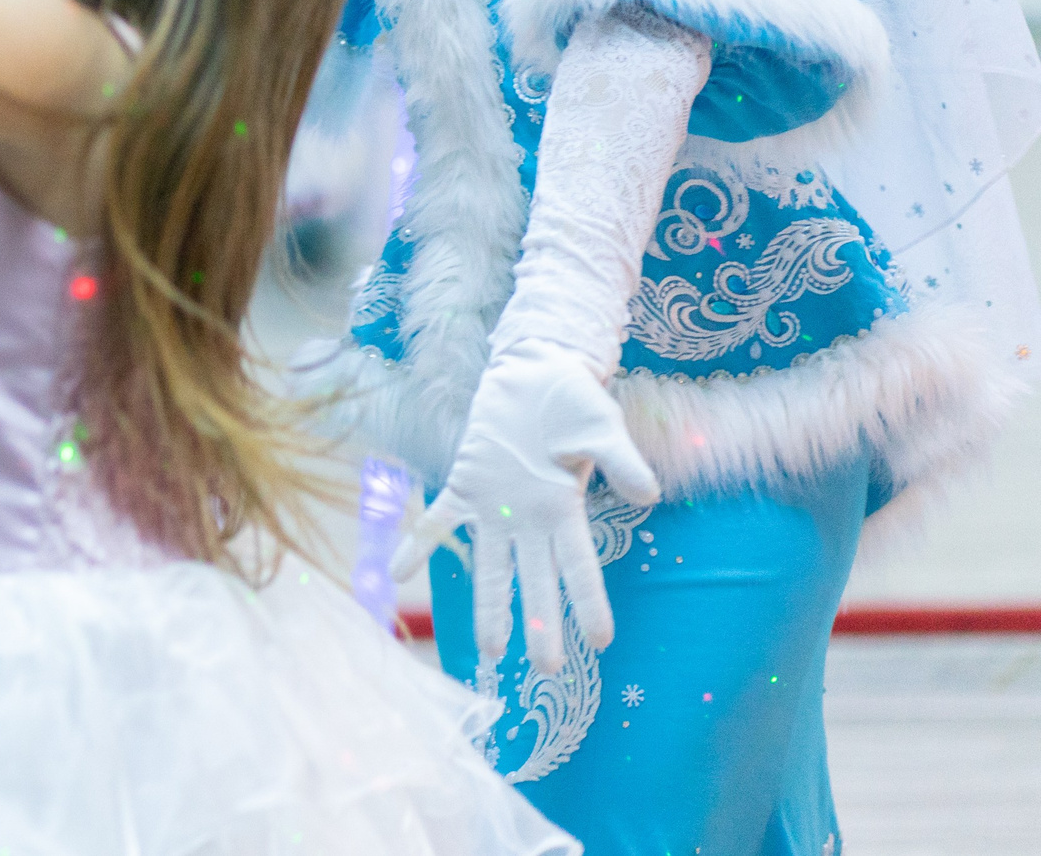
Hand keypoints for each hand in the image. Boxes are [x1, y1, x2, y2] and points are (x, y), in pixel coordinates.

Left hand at [391, 342, 660, 672]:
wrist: (535, 372)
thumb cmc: (575, 403)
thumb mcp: (603, 430)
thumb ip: (621, 463)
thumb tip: (647, 493)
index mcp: (565, 512)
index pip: (581, 568)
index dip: (589, 603)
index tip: (601, 642)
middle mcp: (529, 521)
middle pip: (536, 581)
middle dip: (541, 625)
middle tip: (547, 670)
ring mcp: (493, 508)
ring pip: (489, 566)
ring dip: (489, 605)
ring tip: (488, 649)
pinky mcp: (462, 486)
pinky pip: (437, 521)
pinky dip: (417, 544)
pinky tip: (395, 573)